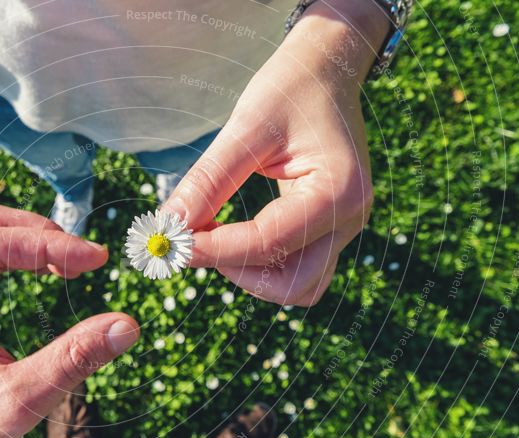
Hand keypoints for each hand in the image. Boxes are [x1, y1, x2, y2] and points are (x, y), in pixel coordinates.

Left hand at [0, 205, 139, 437]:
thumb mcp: (20, 400)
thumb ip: (73, 359)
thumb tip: (128, 325)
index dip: (49, 246)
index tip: (97, 259)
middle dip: (43, 234)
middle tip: (89, 258)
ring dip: (36, 241)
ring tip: (77, 263)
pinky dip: (27, 256)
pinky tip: (55, 271)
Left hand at [165, 2, 389, 305]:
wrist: (325, 71)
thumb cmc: (289, 89)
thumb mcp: (245, 128)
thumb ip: (208, 181)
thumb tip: (169, 227)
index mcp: (338, 190)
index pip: (269, 242)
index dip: (214, 249)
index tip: (171, 243)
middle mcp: (349, 219)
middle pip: (292, 284)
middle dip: (237, 271)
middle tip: (194, 243)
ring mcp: (343, 228)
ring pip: (298, 286)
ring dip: (251, 275)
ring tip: (212, 238)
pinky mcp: (328, 229)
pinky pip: (297, 268)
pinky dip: (261, 265)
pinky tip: (229, 237)